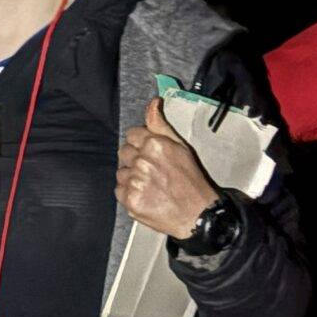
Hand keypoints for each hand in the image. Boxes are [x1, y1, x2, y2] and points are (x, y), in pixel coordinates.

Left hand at [116, 96, 216, 238]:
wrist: (198, 214)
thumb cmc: (192, 181)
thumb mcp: (181, 146)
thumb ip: (161, 124)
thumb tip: (153, 102)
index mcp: (155, 144)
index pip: (132, 134)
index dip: (140, 142)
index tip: (149, 152)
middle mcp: (142, 161)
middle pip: (124, 151)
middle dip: (135, 158)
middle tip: (152, 170)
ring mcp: (135, 181)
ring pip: (120, 171)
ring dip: (131, 176)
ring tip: (151, 184)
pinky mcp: (130, 200)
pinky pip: (119, 190)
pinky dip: (129, 192)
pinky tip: (145, 195)